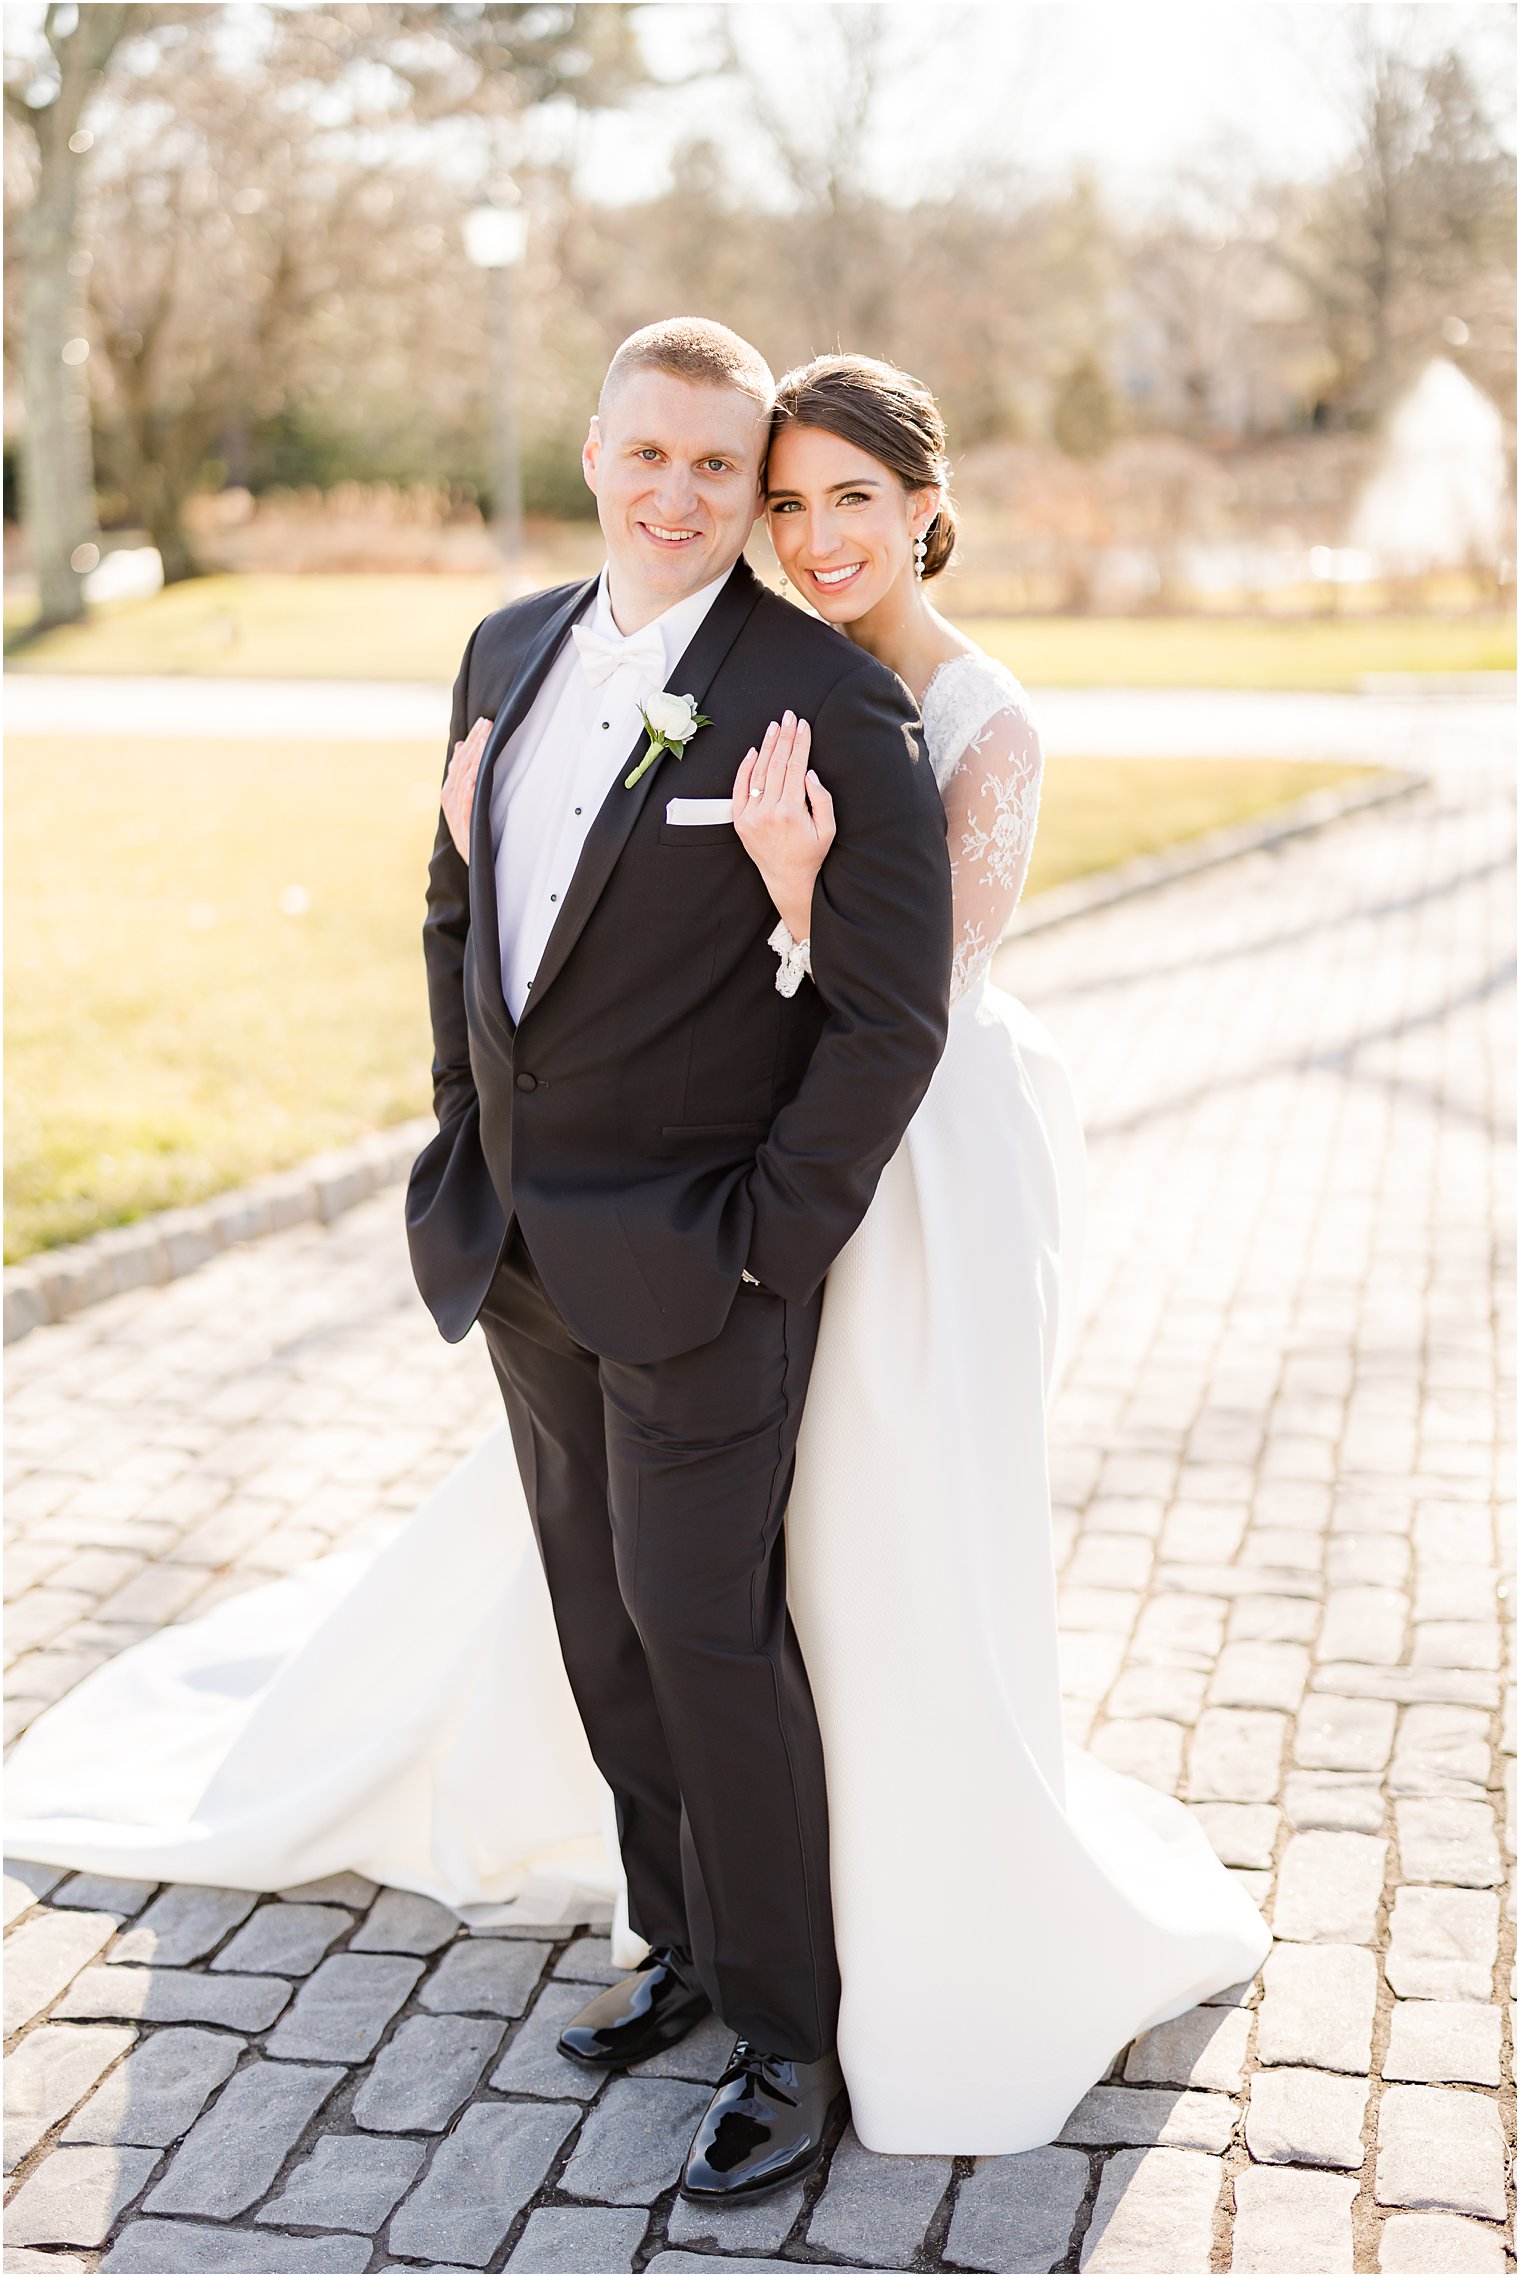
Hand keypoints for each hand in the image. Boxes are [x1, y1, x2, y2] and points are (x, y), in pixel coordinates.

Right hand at [441, 715, 492, 861]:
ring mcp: (455, 815)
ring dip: (473, 762)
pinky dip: (468, 793)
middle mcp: (449, 801)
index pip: (460, 760)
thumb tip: (463, 745)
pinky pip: (465, 809)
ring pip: (463, 783)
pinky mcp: (464, 830)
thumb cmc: (473, 830)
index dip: (472, 741)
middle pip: (461, 767)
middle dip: (475, 745)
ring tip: (484, 743)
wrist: (474, 865)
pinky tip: (474, 779)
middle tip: (487, 725)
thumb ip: (463, 774)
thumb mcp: (468, 799)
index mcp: (450, 791)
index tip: (484, 723)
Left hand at [733, 711, 834, 943]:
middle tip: (788, 716)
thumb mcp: (828, 829)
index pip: (795, 766)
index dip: (800, 743)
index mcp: (791, 811)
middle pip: (776, 764)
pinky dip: (745, 768)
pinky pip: (739, 789)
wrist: (788, 880)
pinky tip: (753, 751)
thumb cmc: (812, 854)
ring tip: (774, 727)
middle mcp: (768, 811)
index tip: (803, 724)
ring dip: (766, 747)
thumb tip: (808, 772)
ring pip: (758, 773)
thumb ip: (821, 799)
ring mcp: (751, 816)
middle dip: (784, 737)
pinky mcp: (740, 822)